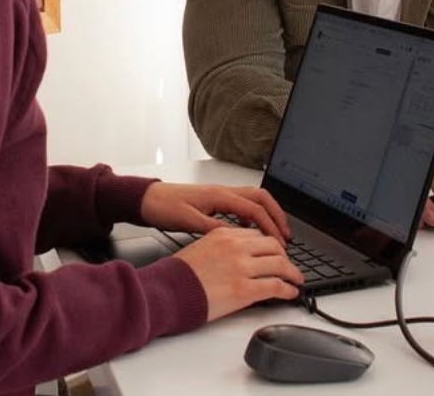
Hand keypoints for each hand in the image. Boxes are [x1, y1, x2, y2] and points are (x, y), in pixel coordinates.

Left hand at [139, 182, 291, 242]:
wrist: (147, 199)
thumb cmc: (164, 207)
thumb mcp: (189, 222)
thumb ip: (214, 228)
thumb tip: (237, 237)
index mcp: (219, 196)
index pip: (254, 209)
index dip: (270, 225)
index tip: (280, 242)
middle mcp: (222, 192)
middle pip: (261, 197)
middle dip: (277, 215)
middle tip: (286, 235)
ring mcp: (219, 194)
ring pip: (252, 200)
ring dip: (266, 215)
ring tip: (274, 234)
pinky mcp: (214, 200)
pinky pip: (241, 205)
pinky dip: (252, 216)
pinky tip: (249, 232)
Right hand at [174, 226, 303, 320]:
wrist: (167, 290)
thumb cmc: (178, 274)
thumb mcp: (201, 247)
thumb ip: (222, 246)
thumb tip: (239, 256)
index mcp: (224, 234)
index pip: (257, 234)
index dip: (270, 245)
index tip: (275, 253)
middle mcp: (235, 247)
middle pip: (273, 245)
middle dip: (285, 256)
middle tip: (289, 266)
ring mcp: (241, 267)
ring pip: (280, 264)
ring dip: (292, 273)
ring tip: (296, 280)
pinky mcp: (244, 289)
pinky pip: (276, 286)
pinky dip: (288, 290)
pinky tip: (290, 293)